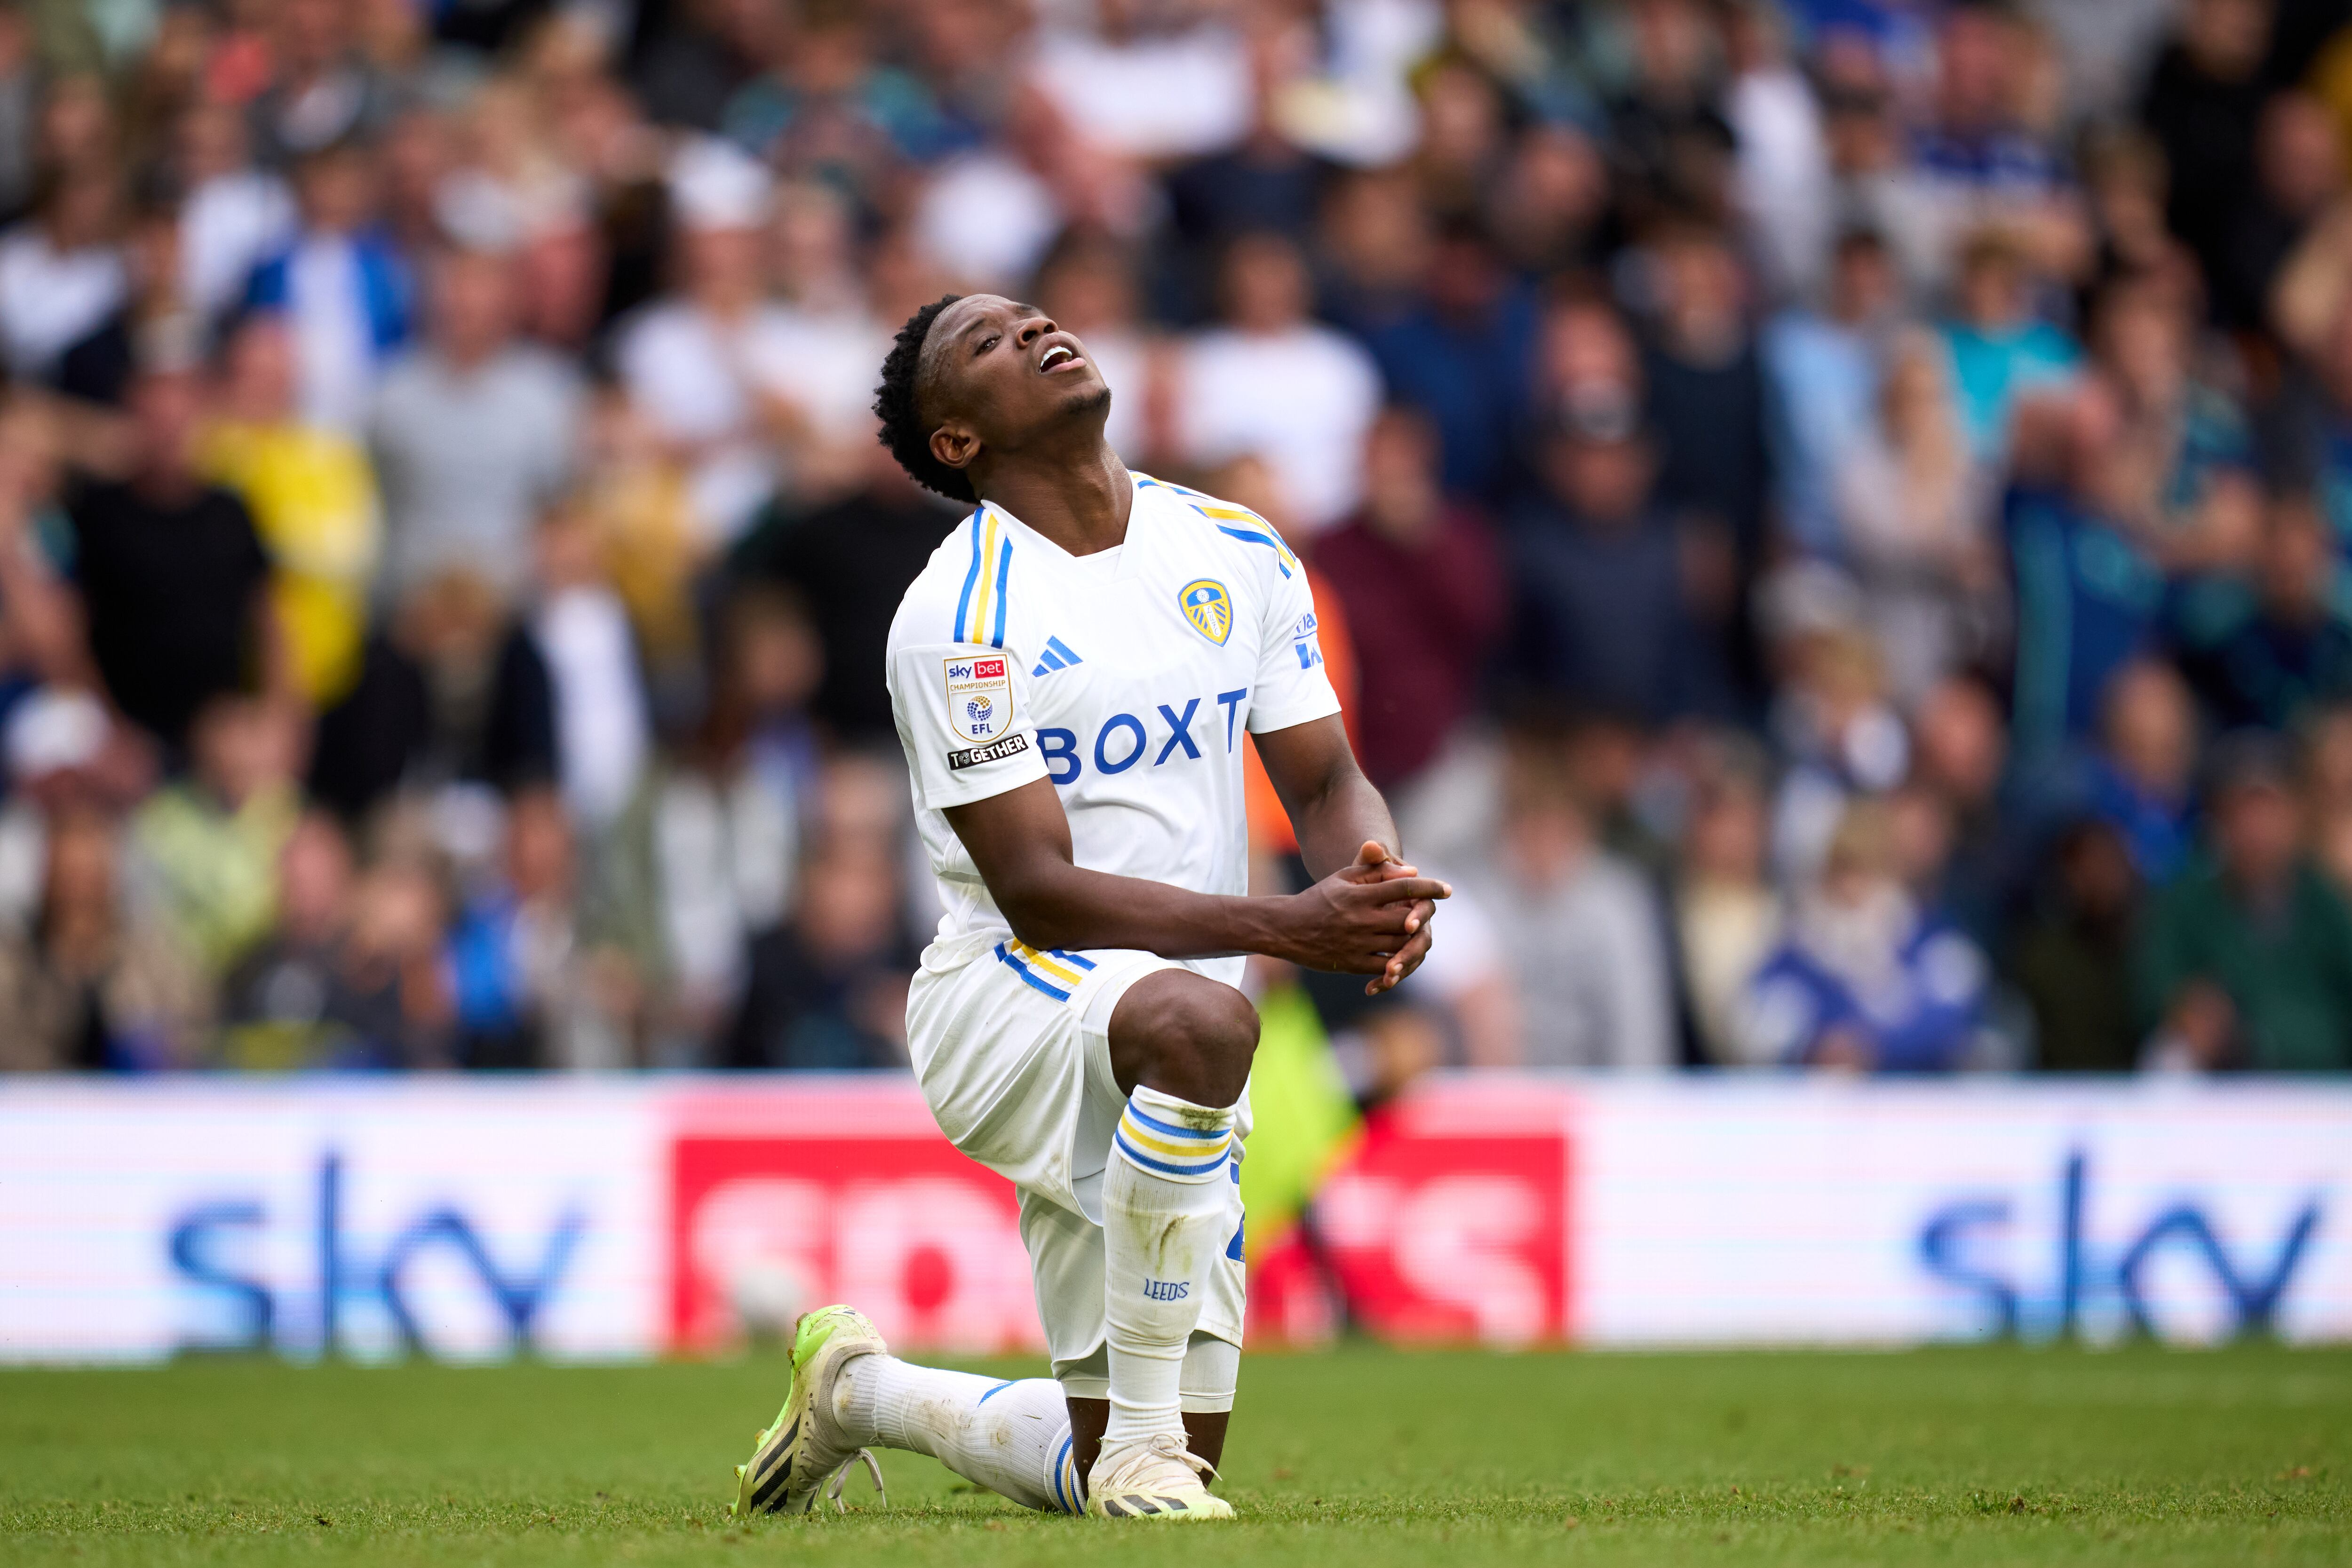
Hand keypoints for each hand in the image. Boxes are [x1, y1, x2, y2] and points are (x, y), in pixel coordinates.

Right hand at [1279, 840, 1447, 990]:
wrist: (1286, 928)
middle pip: (1407, 919)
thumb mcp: (1344, 877)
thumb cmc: (1320, 898)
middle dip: (1423, 917)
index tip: (1447, 890)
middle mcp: (1361, 919)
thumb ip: (1376, 871)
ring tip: (1419, 933)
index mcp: (1360, 895)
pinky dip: (1398, 963)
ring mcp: (1358, 943)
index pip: (1403, 888)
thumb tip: (1411, 871)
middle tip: (1430, 914)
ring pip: (1401, 944)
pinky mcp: (1353, 963)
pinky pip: (1385, 967)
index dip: (1429, 887)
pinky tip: (1403, 955)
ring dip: (1415, 940)